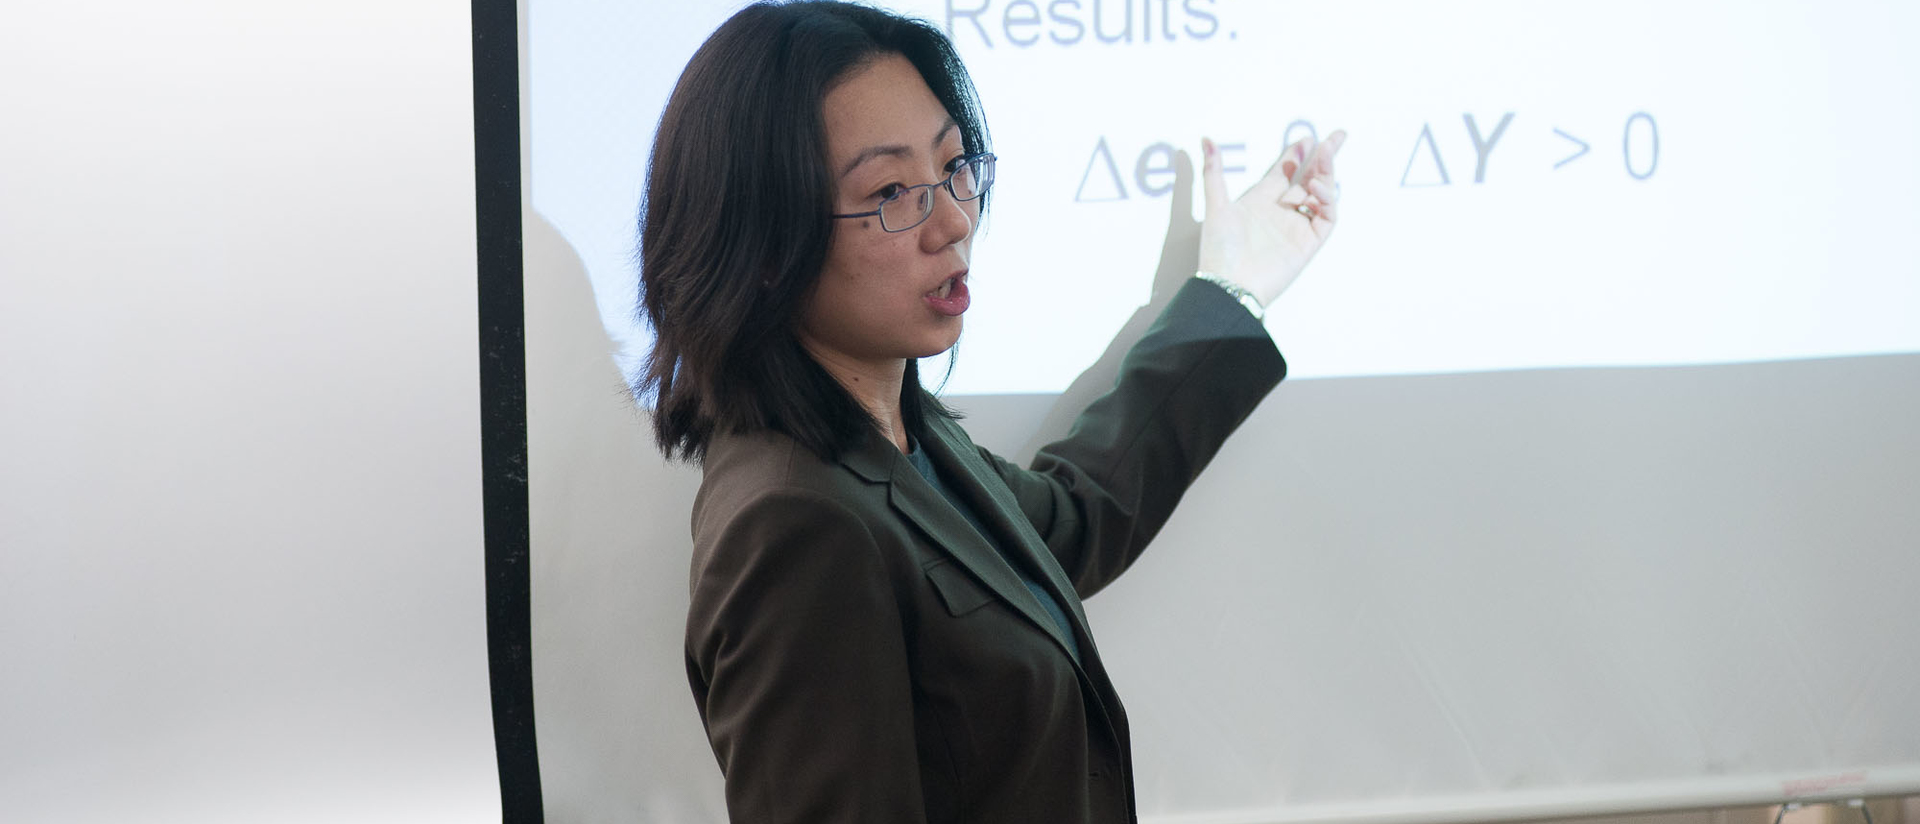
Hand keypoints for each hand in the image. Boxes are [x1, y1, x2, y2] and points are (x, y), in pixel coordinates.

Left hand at [1198, 129, 1345, 306]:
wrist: (1229, 285)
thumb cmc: (1219, 249)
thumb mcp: (1215, 205)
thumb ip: (1213, 172)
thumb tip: (1206, 140)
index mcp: (1261, 199)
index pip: (1285, 170)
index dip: (1297, 153)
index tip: (1307, 137)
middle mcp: (1282, 210)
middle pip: (1309, 177)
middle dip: (1324, 156)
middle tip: (1337, 136)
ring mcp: (1297, 225)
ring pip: (1321, 193)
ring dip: (1326, 173)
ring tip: (1325, 153)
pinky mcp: (1309, 242)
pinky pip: (1326, 217)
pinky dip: (1327, 200)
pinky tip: (1317, 187)